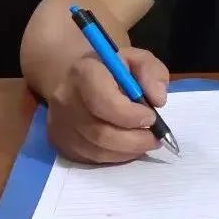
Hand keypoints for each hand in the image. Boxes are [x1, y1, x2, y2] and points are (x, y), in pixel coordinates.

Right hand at [46, 47, 169, 163]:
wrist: (81, 77)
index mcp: (84, 72)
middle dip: (134, 140)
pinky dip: (115, 157)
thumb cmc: (115, 68)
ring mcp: (60, 123)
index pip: (103, 101)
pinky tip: (128, 147)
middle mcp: (66, 99)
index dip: (130, 115)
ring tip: (146, 142)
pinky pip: (90, 158)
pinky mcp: (60, 142)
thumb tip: (158, 100)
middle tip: (155, 138)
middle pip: (99, 132)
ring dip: (127, 151)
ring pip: (95, 149)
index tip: (152, 117)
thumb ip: (152, 73)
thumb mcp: (138, 60)